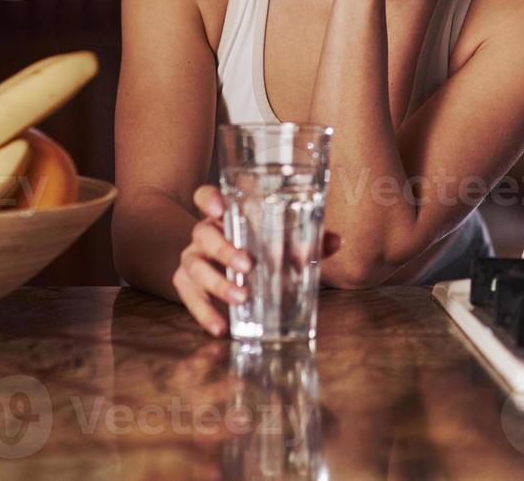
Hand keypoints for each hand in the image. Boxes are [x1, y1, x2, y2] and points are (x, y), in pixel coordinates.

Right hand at [174, 184, 342, 336]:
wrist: (222, 273)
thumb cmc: (257, 251)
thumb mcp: (280, 244)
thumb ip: (307, 241)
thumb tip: (336, 241)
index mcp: (224, 217)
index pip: (205, 197)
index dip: (209, 200)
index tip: (219, 208)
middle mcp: (203, 235)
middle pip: (202, 234)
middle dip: (223, 249)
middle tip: (248, 265)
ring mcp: (193, 259)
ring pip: (194, 267)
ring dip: (217, 283)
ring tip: (241, 298)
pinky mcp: (187, 286)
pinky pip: (190, 298)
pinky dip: (204, 313)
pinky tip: (221, 326)